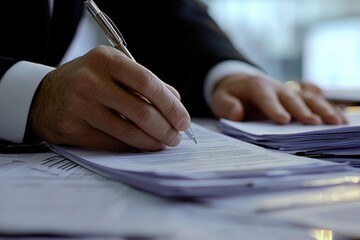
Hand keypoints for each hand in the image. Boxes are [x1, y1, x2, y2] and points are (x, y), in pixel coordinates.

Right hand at [29, 46, 190, 150]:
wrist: (45, 96)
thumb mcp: (114, 70)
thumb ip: (146, 83)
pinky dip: (133, 147)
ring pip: (128, 131)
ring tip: (164, 143)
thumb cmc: (90, 81)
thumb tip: (177, 102)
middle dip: (166, 128)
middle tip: (177, 137)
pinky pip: (113, 143)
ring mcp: (80, 106)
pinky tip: (143, 146)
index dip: (170, 105)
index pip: (148, 82)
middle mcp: (92, 81)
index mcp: (107, 60)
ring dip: (152, 141)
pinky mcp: (73, 128)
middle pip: (141, 110)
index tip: (184, 120)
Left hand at [210, 74, 347, 124]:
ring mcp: (291, 91)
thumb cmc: (231, 95)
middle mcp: (277, 87)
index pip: (266, 97)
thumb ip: (226, 105)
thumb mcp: (220, 98)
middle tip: (315, 123)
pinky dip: (330, 109)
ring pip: (309, 98)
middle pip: (292, 98)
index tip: (283, 120)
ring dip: (324, 109)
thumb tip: (237, 113)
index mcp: (256, 87)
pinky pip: (317, 101)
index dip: (274, 108)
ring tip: (337, 122)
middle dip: (304, 110)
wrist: (241, 83)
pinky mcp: (299, 96)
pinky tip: (343, 119)